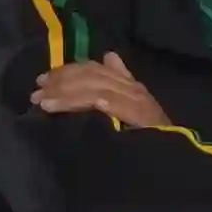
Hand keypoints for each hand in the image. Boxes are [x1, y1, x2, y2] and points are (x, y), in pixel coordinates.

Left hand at [32, 51, 168, 129]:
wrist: (175, 156)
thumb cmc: (152, 136)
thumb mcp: (133, 107)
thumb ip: (120, 81)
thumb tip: (108, 55)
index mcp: (129, 84)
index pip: (94, 69)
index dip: (68, 72)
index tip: (44, 81)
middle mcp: (132, 88)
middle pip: (91, 75)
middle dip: (61, 82)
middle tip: (37, 92)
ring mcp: (136, 100)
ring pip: (94, 87)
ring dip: (66, 94)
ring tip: (44, 102)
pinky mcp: (138, 114)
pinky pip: (107, 103)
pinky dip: (87, 102)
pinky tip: (67, 105)